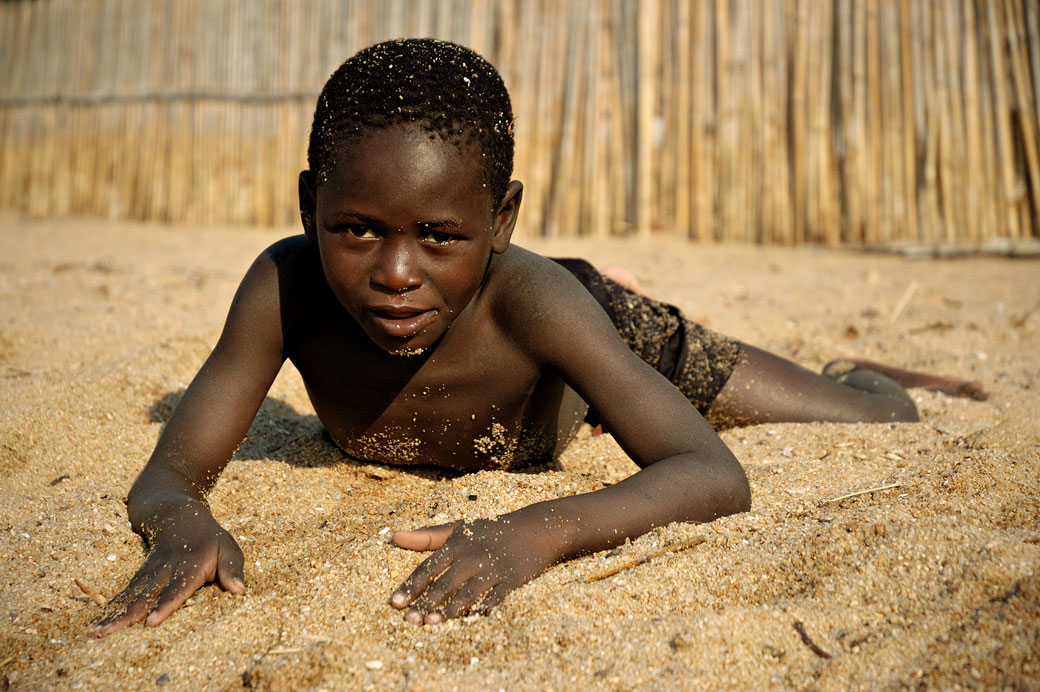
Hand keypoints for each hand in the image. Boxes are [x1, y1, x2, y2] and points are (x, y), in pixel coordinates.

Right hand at [89, 498, 244, 636]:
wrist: (178, 513)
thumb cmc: (209, 538)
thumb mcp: (228, 548)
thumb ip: (232, 569)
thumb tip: (239, 591)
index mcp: (190, 563)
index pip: (178, 587)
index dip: (165, 605)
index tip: (151, 622)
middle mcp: (166, 568)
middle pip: (145, 594)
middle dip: (127, 615)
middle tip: (108, 634)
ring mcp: (150, 571)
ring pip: (130, 594)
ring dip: (112, 614)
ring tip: (94, 632)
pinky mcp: (140, 575)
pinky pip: (124, 593)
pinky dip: (110, 608)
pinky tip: (95, 624)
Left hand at [389, 514, 556, 624]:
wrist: (535, 529)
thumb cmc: (490, 531)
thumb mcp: (458, 528)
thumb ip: (427, 536)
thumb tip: (394, 537)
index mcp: (458, 543)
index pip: (429, 567)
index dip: (411, 585)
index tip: (394, 603)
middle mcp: (473, 555)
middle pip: (445, 583)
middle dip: (426, 603)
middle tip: (409, 621)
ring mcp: (494, 568)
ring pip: (469, 592)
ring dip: (450, 609)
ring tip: (432, 623)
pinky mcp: (513, 579)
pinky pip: (496, 597)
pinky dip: (483, 608)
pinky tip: (471, 619)